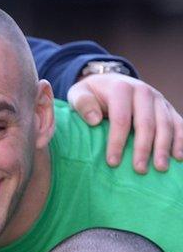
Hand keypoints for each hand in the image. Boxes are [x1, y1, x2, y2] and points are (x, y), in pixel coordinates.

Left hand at [68, 73, 182, 173]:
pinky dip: (181, 139)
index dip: (117, 141)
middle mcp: (143, 91)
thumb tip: (94, 120)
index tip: (112, 162)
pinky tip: (179, 156)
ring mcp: (158, 99)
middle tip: (140, 170)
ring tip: (160, 168)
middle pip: (146, 124)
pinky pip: (179, 123)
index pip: (121, 119)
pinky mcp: (167, 107)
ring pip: (165, 124)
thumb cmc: (91, 94)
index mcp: (121, 89)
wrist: (108, 81)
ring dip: (164, 147)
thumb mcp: (78, 94)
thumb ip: (83, 104)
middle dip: (143, 148)